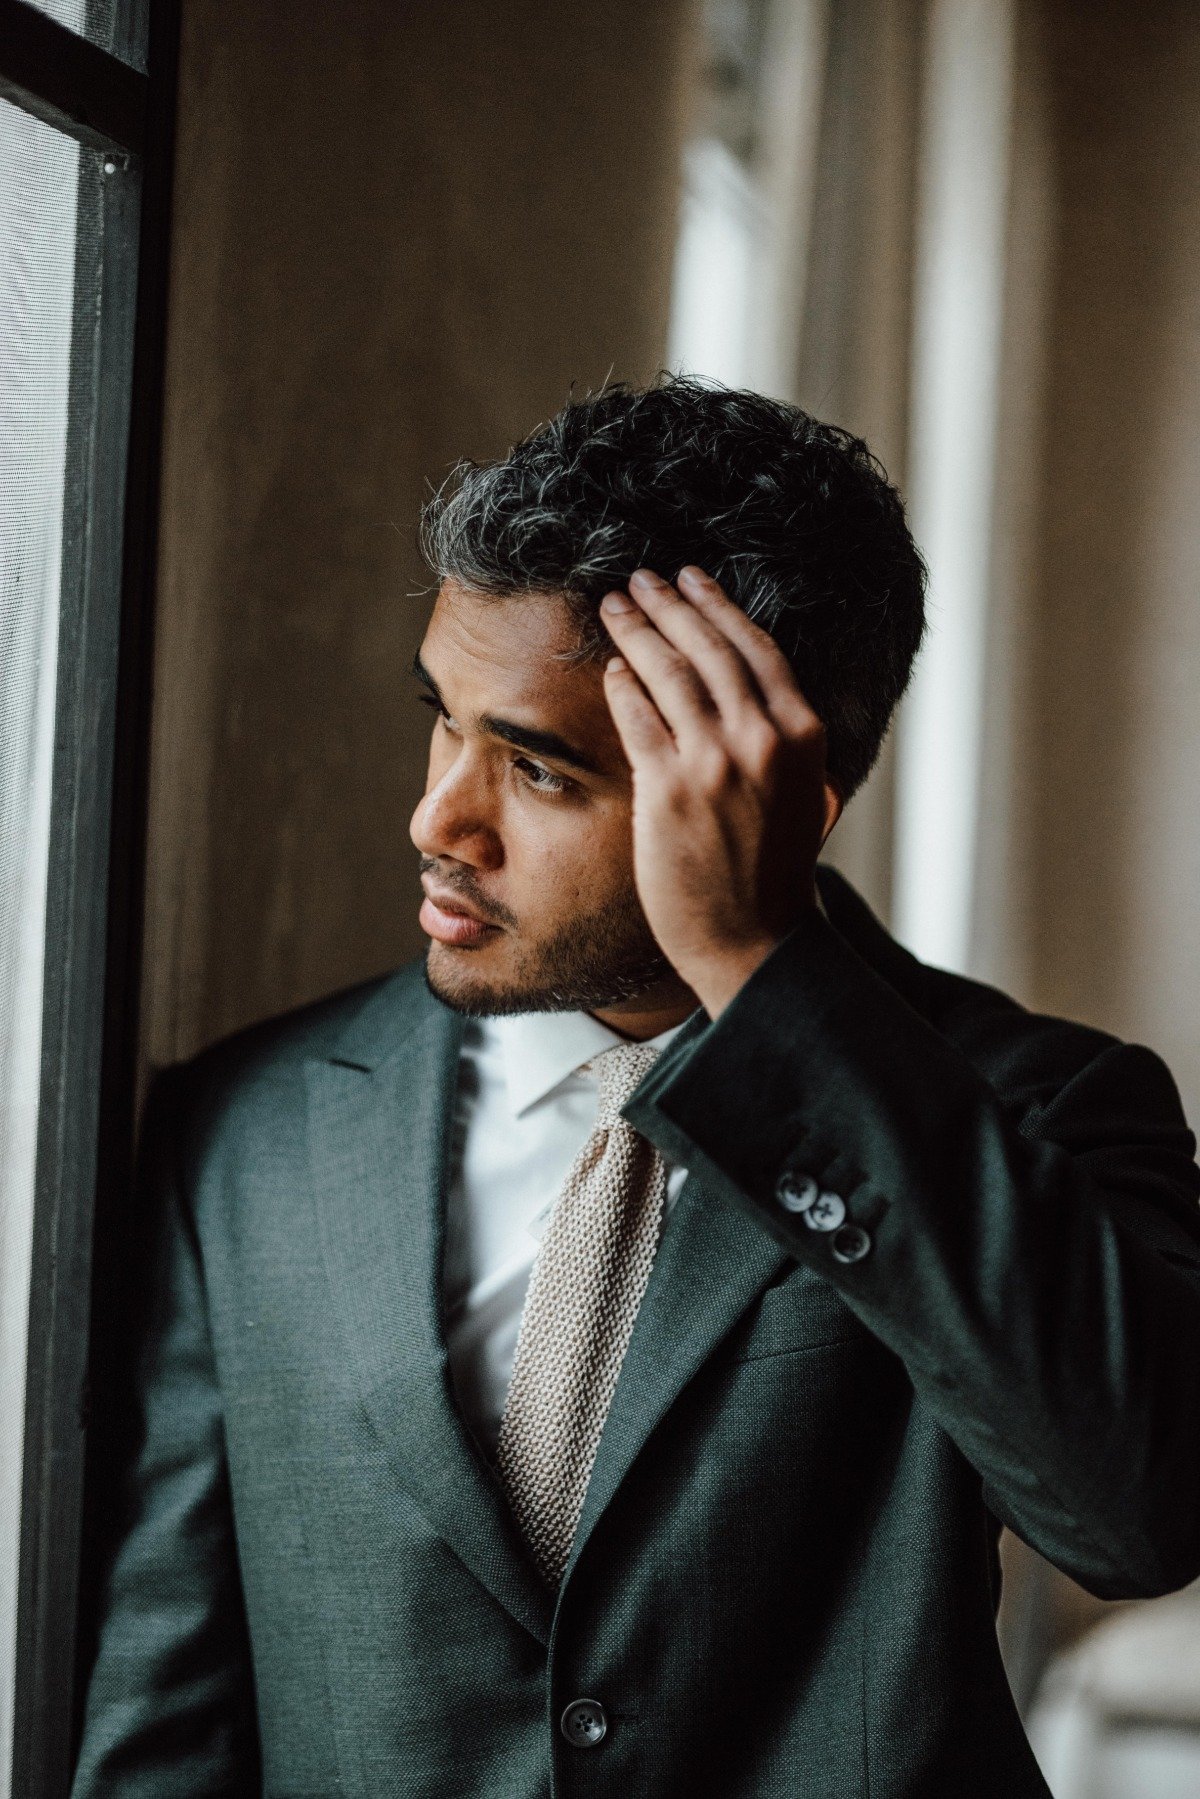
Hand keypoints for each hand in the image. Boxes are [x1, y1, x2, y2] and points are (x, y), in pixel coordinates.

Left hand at [600, 565, 840, 1017]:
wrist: (754, 940)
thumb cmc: (775, 873)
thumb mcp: (807, 795)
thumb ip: (791, 745)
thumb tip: (772, 703)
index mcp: (803, 735)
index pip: (756, 648)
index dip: (718, 606)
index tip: (692, 579)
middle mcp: (763, 739)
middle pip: (709, 649)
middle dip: (670, 604)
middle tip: (640, 578)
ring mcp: (715, 762)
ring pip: (669, 673)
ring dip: (638, 630)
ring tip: (614, 606)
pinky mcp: (669, 790)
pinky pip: (638, 717)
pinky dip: (622, 685)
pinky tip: (610, 667)